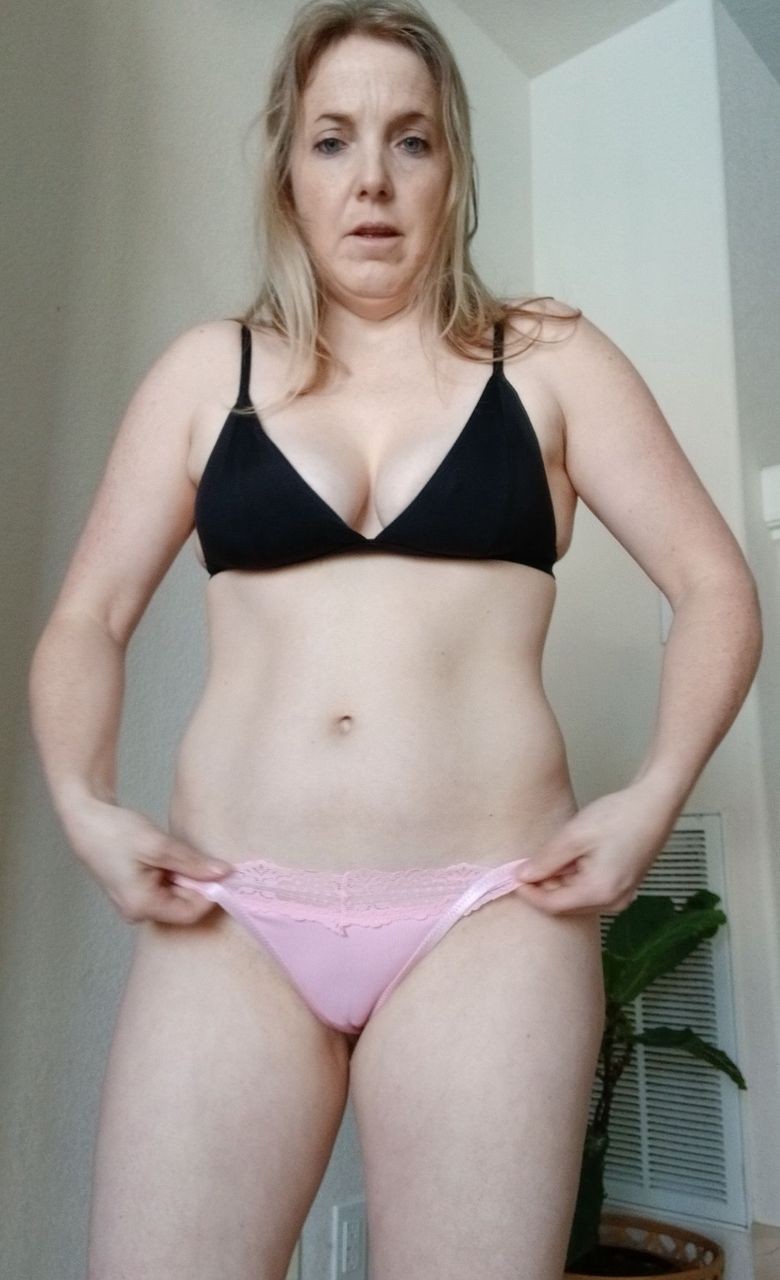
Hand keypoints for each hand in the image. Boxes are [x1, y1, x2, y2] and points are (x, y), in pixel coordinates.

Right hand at [64, 798, 233, 925]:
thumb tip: (224, 873)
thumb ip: (193, 863)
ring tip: (175, 852)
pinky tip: (166, 855)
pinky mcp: (134, 890)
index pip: (189, 913)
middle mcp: (137, 912)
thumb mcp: (159, 846)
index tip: (222, 872)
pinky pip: (163, 887)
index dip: (209, 894)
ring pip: (174, 895)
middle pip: (182, 905)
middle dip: (196, 883)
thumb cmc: (116, 832)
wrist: (85, 819)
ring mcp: (134, 902)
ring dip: (184, 875)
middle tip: (197, 856)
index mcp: (141, 907)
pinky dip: (172, 872)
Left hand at [513, 783, 678, 916]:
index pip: (552, 906)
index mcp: (600, 892)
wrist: (655, 804)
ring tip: (554, 854)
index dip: (529, 893)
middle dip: (544, 887)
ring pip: (577, 898)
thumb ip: (546, 860)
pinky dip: (575, 878)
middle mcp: (613, 902)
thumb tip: (523, 876)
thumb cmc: (619, 816)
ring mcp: (621, 896)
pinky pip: (591, 890)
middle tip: (528, 863)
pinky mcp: (624, 886)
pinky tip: (573, 856)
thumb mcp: (574, 836)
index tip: (511, 877)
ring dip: (559, 881)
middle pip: (565, 905)